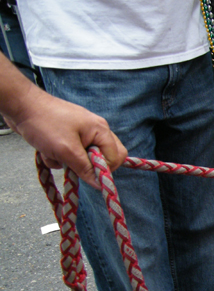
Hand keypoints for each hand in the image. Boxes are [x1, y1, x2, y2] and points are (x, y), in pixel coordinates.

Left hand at [10, 87, 126, 188]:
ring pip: (86, 157)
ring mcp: (82, 132)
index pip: (116, 157)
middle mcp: (95, 130)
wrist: (20, 106)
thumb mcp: (66, 150)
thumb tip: (99, 184)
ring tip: (55, 155)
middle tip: (74, 165)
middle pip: (105, 157)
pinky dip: (60, 156)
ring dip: (70, 162)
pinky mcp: (69, 135)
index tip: (86, 174)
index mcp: (100, 130)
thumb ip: (85, 168)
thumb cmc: (44, 124)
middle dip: (88, 166)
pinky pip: (72, 153)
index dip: (103, 169)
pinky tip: (48, 150)